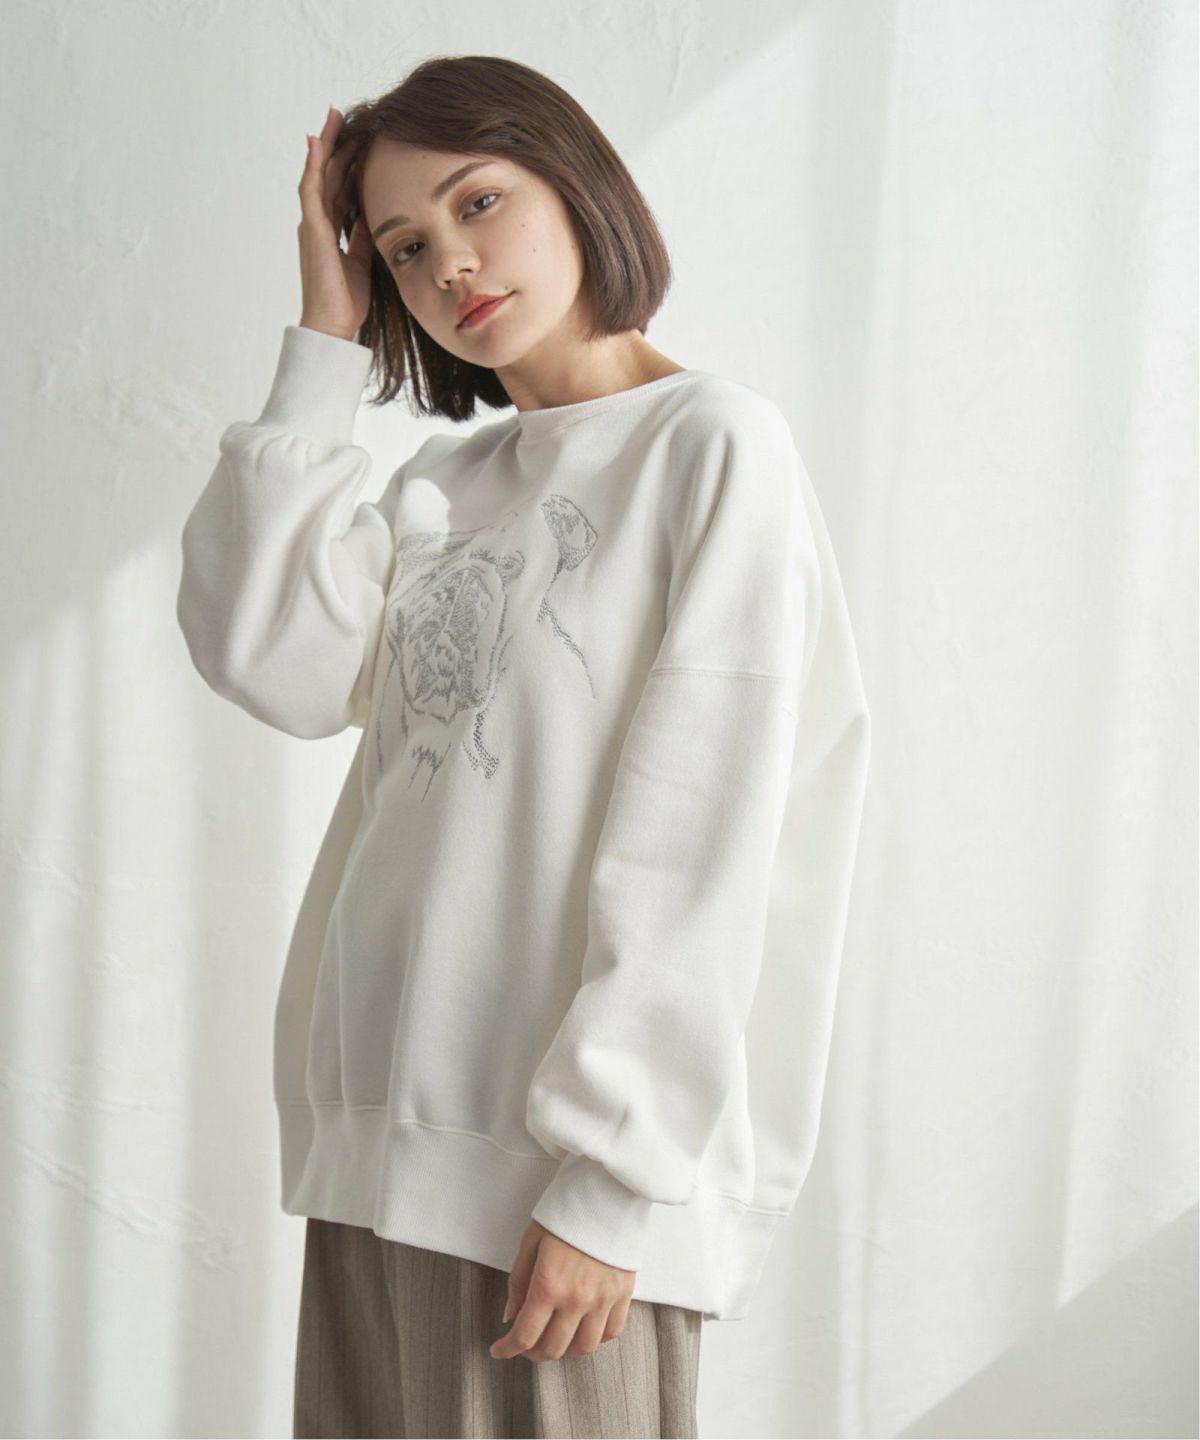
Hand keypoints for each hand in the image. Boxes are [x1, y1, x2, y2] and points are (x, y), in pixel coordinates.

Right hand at [297, 105, 373, 340]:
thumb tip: (374, 214)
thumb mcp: (363, 261)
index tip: (360, 142)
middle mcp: (318, 223)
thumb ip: (364, 236)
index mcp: (331, 231)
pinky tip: (318, 143)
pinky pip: (311, 190)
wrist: (333, 325)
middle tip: (346, 117)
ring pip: (318, 175)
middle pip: (328, 175)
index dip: (348, 164)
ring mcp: (312, 225)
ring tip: (334, 118)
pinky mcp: (311, 230)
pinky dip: (314, 165)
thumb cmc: (347, 301)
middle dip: (336, 145)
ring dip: (325, 145)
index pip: (340, 189)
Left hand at [489, 1218, 635, 1362]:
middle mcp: (577, 1299)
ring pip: (584, 1348)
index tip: (499, 1349)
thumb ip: (519, 1281)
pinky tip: (583, 1327)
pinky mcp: (624, 1293)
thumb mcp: (531, 1240)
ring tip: (555, 1336)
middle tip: (525, 1342)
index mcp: (549, 1284)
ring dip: (565, 1349)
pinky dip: (596, 1338)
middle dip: (532, 1352)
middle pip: (553, 1349)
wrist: (606, 1190)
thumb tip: (510, 1316)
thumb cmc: (564, 1212)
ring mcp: (604, 1299)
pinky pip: (612, 1332)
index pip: (525, 1335)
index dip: (507, 1349)